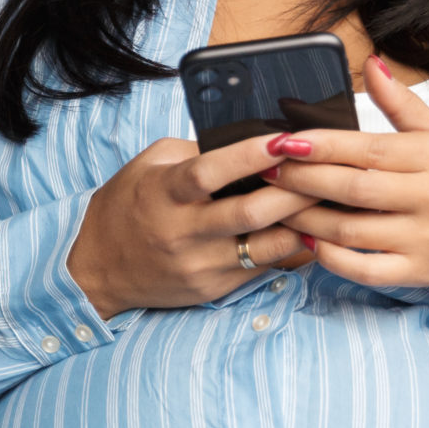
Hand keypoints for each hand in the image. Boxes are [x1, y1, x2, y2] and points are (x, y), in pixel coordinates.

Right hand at [66, 134, 314, 318]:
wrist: (98, 269)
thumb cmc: (128, 206)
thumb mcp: (150, 165)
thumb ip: (195, 150)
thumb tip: (248, 139)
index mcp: (163, 194)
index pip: (209, 173)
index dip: (249, 156)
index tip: (285, 139)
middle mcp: (181, 232)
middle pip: (249, 213)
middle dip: (294, 191)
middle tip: (326, 171)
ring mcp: (200, 265)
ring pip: (265, 247)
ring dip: (303, 223)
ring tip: (330, 202)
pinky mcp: (213, 288)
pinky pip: (262, 269)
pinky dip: (290, 248)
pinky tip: (311, 230)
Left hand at [269, 56, 428, 328]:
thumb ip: (402, 104)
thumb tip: (371, 63)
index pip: (369, 149)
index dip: (322, 145)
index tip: (284, 140)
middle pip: (354, 189)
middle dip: (303, 179)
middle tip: (266, 169)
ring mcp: (426, 239)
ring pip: (352, 230)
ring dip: (307, 219)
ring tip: (276, 204)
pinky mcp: (419, 273)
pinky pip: (366, 269)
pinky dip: (332, 258)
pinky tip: (309, 242)